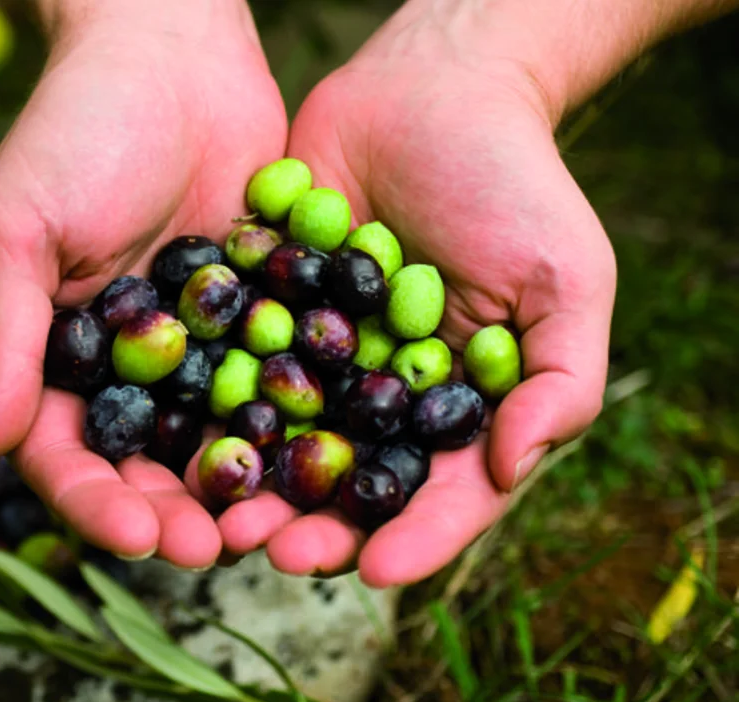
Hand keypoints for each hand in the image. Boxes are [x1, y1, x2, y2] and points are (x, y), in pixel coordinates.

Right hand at [0, 0, 287, 567]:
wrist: (170, 48)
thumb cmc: (75, 126)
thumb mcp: (18, 228)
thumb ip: (0, 339)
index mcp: (55, 358)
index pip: (63, 453)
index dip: (94, 501)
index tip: (135, 534)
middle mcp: (126, 367)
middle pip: (145, 465)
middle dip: (173, 513)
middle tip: (214, 548)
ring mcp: (197, 348)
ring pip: (216, 440)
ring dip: (239, 489)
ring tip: (274, 526)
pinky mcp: (262, 319)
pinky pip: (277, 385)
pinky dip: (297, 426)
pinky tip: (328, 458)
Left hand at [217, 19, 616, 585]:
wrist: (429, 89)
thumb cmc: (513, 182)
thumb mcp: (564, 276)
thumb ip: (558, 377)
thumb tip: (513, 466)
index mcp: (452, 406)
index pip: (438, 491)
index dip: (413, 537)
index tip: (377, 572)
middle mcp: (376, 394)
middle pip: (345, 481)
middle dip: (310, 523)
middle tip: (270, 550)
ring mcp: (315, 356)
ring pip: (278, 438)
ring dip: (247, 480)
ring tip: (214, 511)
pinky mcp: (260, 311)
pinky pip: (232, 364)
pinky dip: (205, 399)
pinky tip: (177, 429)